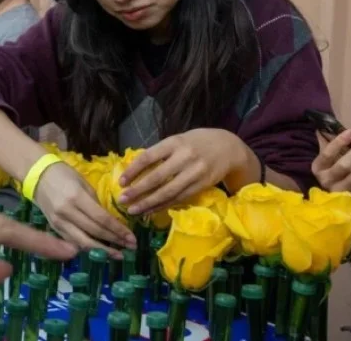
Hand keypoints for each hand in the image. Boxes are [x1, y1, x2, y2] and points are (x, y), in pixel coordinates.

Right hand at [33, 162, 135, 256]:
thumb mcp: (83, 183)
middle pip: (94, 232)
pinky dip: (87, 248)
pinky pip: (73, 242)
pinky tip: (99, 251)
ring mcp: (58, 222)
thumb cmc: (64, 174)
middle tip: (131, 247)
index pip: (101, 218)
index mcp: (76, 197)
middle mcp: (66, 212)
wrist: (37, 175)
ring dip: (102, 251)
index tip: (132, 237)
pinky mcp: (54, 228)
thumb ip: (96, 203)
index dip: (118, 230)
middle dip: (114, 241)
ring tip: (118, 255)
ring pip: (83, 242)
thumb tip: (111, 221)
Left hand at [118, 128, 250, 213]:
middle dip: (137, 191)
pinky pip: (179, 198)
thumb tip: (134, 169)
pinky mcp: (202, 185)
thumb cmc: (197, 143)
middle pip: (157, 178)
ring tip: (133, 210)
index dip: (133, 171)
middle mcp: (184, 157)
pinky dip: (163, 206)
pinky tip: (151, 210)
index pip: (148, 158)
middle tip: (122, 200)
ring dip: (148, 203)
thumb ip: (159, 152)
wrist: (229, 148)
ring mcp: (195, 173)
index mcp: (174, 143)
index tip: (121, 182)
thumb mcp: (178, 140)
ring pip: (168, 192)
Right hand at [312, 129, 350, 197]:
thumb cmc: (329, 172)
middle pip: (345, 165)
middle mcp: (327, 181)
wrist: (331, 200)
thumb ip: (325, 144)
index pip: (327, 154)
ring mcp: (342, 191)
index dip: (339, 142)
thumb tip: (322, 128)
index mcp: (318, 169)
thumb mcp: (324, 160)